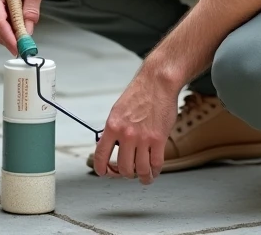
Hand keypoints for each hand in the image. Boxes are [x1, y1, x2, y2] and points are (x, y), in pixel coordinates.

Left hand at [92, 70, 179, 184]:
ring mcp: (143, 138)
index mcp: (112, 127)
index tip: (105, 173)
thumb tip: (109, 148)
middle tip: (129, 173)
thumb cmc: (139, 95)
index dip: (102, 170)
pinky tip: (153, 171)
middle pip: (123, 168)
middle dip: (125, 174)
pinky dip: (154, 171)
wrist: (157, 83)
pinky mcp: (159, 139)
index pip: (101, 156)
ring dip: (142, 178)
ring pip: (141, 170)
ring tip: (144, 177)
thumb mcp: (117, 111)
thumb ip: (113, 131)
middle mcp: (126, 134)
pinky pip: (156, 164)